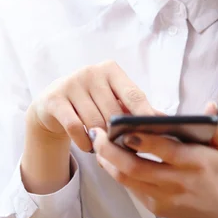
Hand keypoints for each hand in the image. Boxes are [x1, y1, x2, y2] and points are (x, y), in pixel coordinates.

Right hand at [26, 60, 158, 152]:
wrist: (52, 106)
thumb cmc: (92, 103)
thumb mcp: (114, 101)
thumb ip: (136, 109)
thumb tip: (165, 121)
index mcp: (110, 70)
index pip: (133, 94)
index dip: (145, 114)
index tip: (155, 132)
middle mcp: (91, 72)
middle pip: (113, 112)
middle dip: (120, 134)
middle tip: (125, 148)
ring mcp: (71, 83)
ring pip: (95, 121)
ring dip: (102, 140)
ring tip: (105, 147)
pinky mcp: (55, 99)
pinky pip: (75, 127)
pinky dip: (85, 141)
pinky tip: (89, 146)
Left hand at [90, 102, 217, 217]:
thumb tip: (210, 107)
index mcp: (196, 162)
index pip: (165, 150)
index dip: (143, 140)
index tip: (125, 128)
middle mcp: (178, 182)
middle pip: (137, 167)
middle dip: (112, 150)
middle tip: (98, 132)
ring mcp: (164, 197)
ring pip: (128, 180)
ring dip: (108, 161)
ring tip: (97, 142)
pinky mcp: (155, 207)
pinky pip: (131, 188)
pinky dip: (116, 172)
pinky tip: (108, 157)